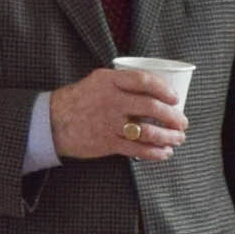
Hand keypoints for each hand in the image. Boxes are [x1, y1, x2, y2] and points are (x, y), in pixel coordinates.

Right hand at [47, 65, 184, 162]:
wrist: (51, 122)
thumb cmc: (78, 100)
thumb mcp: (97, 81)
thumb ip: (121, 82)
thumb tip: (152, 88)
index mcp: (109, 81)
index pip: (144, 81)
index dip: (164, 89)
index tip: (175, 98)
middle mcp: (111, 101)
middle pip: (151, 107)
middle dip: (172, 116)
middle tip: (183, 122)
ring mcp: (109, 123)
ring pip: (147, 131)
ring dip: (168, 137)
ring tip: (178, 139)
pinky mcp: (107, 143)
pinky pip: (137, 150)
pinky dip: (155, 153)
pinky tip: (164, 153)